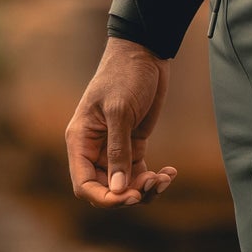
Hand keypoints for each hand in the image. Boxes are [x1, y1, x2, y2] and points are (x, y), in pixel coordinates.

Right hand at [65, 37, 176, 207]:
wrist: (145, 53)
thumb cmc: (125, 75)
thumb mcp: (120, 111)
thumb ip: (118, 150)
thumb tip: (117, 189)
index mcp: (81, 141)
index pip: (84, 184)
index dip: (104, 198)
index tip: (128, 197)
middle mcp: (94, 149)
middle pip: (107, 189)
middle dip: (129, 193)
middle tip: (153, 183)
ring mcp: (115, 148)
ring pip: (125, 184)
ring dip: (144, 188)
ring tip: (164, 178)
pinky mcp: (134, 144)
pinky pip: (139, 172)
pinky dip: (154, 177)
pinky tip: (170, 171)